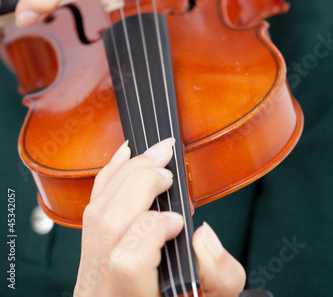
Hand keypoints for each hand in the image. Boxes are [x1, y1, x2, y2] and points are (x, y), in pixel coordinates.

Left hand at [74, 139, 245, 296]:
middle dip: (140, 182)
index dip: (153, 227)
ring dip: (125, 173)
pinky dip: (109, 179)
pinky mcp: (87, 259)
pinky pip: (90, 212)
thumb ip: (220, 274)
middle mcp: (104, 289)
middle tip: (168, 167)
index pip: (128, 258)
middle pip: (109, 223)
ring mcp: (90, 274)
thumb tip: (202, 233)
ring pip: (95, 213)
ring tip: (154, 154)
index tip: (179, 221)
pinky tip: (125, 158)